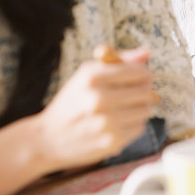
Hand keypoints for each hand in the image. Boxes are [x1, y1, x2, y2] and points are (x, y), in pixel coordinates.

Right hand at [29, 48, 154, 172]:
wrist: (48, 139)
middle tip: (132, 94)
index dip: (144, 74)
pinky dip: (133, 125)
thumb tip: (146, 53)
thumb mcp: (87, 74)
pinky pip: (139, 128)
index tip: (139, 77)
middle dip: (143, 91)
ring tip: (123, 109)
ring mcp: (106, 123)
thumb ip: (119, 61)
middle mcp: (99, 99)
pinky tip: (119, 123)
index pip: (138, 72)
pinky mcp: (112, 142)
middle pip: (146, 91)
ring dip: (139, 108)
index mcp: (92, 77)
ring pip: (146, 110)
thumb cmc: (71, 102)